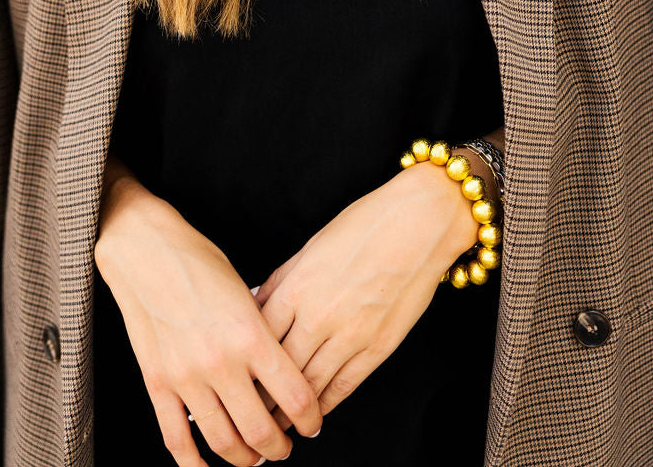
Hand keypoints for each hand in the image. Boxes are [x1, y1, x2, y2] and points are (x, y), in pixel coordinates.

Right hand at [95, 180, 322, 465]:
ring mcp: (186, 377)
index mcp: (250, 335)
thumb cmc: (199, 262)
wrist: (146, 251)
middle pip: (261, 431)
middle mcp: (221, 362)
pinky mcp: (158, 384)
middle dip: (279, 447)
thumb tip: (282, 372)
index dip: (310, 419)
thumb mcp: (245, 291)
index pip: (294, 397)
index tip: (312, 424)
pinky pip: (177, 441)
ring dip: (244, 458)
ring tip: (253, 456)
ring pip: (223, 443)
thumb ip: (263, 334)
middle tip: (284, 446)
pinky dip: (195, 465)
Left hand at [249, 165, 462, 432]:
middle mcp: (318, 315)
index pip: (258, 338)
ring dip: (289, 411)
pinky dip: (325, 405)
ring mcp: (348, 334)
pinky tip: (313, 416)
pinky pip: (343, 386)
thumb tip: (257, 304)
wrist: (418, 223)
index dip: (243, 363)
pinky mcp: (377, 347)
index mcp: (297, 286)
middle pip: (279, 368)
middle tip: (247, 413)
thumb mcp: (312, 246)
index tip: (234, 379)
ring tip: (275, 428)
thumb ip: (283, 280)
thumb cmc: (364, 225)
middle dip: (261, 396)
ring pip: (309, 386)